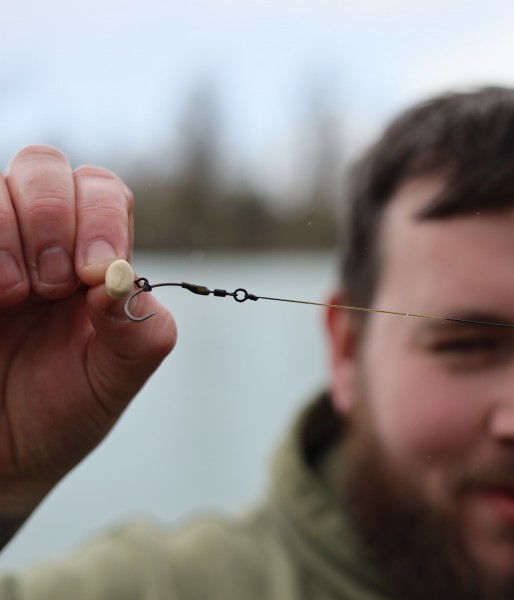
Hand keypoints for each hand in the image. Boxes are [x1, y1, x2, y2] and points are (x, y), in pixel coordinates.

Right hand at [0, 146, 176, 543]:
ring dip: (6, 232)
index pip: (102, 190)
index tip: (95, 273)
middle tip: (53, 284)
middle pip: (42, 165)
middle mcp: (36, 239)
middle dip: (51, 216)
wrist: (3, 458)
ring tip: (13, 296)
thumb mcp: (114, 380)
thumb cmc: (63, 411)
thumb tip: (123, 281)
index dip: (101, 216)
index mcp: (91, 256)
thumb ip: (138, 333)